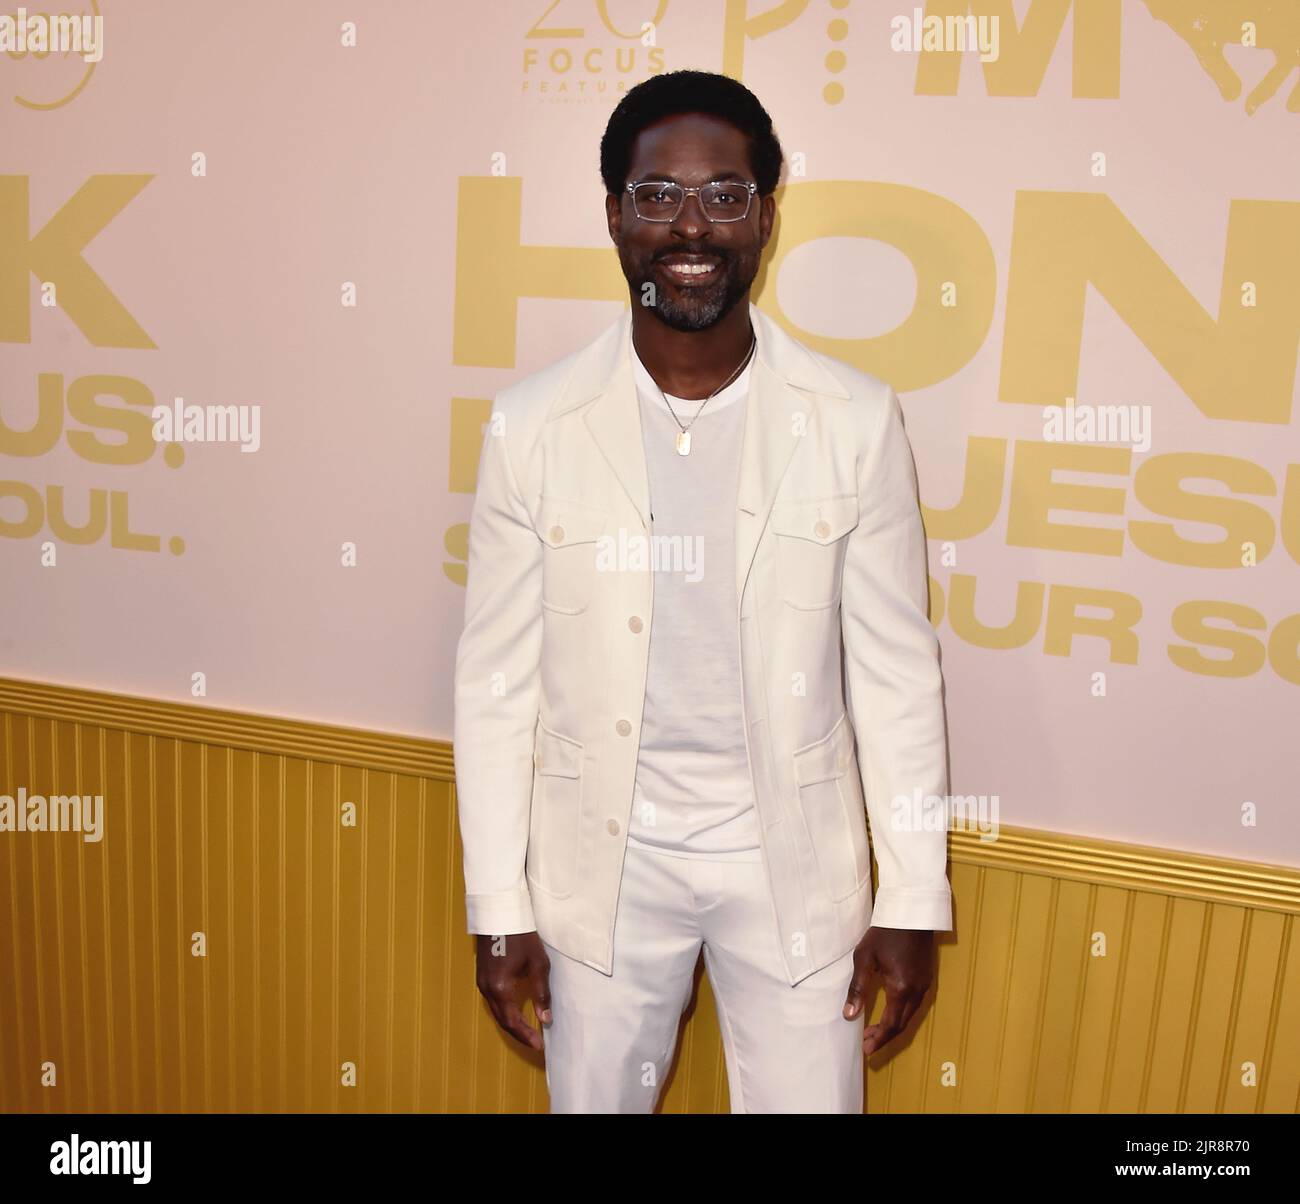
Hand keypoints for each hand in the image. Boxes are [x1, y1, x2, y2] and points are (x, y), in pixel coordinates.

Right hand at [475, 931, 551, 1050]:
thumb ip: (541, 993)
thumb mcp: (537, 964)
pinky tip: (515, 1012)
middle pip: (502, 1020)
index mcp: (500, 989)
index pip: (512, 1022)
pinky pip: (493, 1002)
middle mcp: (487, 990)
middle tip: (534, 1042)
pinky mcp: (482, 977)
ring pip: (496, 1012)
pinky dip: (504, 1012)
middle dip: (518, 1033)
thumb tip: (545, 1018)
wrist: (500, 915)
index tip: (539, 1045)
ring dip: (511, 1023)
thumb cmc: (522, 937)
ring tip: (527, 1031)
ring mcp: (482, 983)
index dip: (525, 1035)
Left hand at [842, 926, 934, 1055]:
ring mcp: (924, 985)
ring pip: (909, 1016)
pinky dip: (901, 1014)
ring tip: (874, 1031)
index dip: (878, 1040)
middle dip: (884, 1036)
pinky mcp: (926, 978)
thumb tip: (849, 1016)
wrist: (911, 913)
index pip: (891, 1025)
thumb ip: (857, 988)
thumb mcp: (864, 958)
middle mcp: (917, 992)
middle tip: (867, 1043)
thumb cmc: (884, 933)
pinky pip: (914, 1005)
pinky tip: (889, 1012)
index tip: (866, 1050)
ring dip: (892, 1026)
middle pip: (902, 1024)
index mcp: (901, 989)